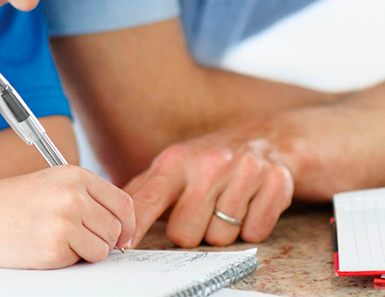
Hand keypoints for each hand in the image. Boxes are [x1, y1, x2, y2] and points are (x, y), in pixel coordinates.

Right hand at [0, 165, 134, 268]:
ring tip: (57, 240)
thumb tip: (119, 223)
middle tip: (78, 239)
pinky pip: (81, 261)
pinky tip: (45, 247)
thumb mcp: (51, 183)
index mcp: (75, 176)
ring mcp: (66, 222)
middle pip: (115, 227)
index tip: (123, 235)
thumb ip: (85, 196)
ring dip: (86, 251)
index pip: (122, 202)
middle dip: (103, 239)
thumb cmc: (9, 203)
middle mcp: (74, 196)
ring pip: (102, 248)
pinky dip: (68, 260)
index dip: (127, 223)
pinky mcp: (55, 248)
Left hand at [124, 126, 293, 247]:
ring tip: (225, 205)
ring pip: (220, 238)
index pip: (149, 200)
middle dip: (191, 231)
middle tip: (200, 212)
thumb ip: (140, 193)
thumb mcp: (171, 167)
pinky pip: (254, 233)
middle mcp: (209, 163)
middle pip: (185, 234)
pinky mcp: (275, 183)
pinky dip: (251, 227)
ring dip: (222, 230)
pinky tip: (249, 205)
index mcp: (176, 161)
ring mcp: (244, 172)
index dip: (135, 226)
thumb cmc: (207, 162)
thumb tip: (110, 215)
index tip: (124, 244)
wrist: (266, 139)